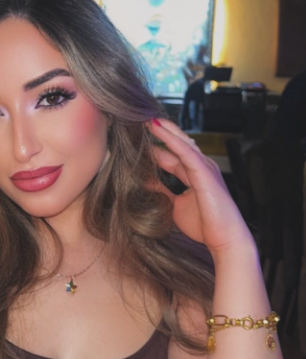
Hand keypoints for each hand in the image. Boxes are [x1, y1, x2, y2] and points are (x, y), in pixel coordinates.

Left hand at [149, 118, 253, 255]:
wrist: (225, 239)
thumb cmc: (204, 224)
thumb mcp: (173, 204)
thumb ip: (161, 190)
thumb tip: (141, 181)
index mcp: (192, 174)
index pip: (170, 156)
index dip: (153, 148)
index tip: (133, 141)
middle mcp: (198, 166)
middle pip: (175, 144)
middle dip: (158, 133)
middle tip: (137, 121)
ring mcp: (203, 167)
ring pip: (180, 143)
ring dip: (163, 130)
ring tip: (146, 119)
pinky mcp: (205, 172)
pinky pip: (186, 151)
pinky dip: (171, 139)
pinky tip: (158, 129)